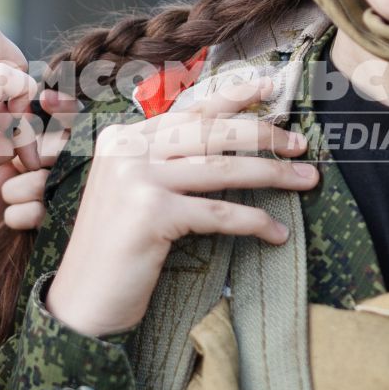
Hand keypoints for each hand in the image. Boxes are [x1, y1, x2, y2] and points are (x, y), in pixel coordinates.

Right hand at [0, 22, 41, 253]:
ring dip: (24, 99)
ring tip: (19, 143)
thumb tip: (11, 146)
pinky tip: (19, 153)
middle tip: (17, 113)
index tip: (11, 119)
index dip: (8, 78)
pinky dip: (23, 114)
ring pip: (6, 63)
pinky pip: (4, 82)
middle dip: (18, 66)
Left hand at [0, 88, 78, 279]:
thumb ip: (11, 118)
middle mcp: (62, 166)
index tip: (46, 100)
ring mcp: (61, 195)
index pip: (71, 116)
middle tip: (24, 159)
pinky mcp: (53, 224)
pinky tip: (7, 216)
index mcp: (50, 141)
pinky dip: (17, 213)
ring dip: (20, 188)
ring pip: (50, 179)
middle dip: (43, 150)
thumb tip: (18, 83)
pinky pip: (41, 211)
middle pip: (67, 146)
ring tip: (4, 194)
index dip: (65, 106)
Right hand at [45, 77, 317, 337]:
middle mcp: (125, 150)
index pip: (189, 111)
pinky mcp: (150, 213)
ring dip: (273, 174)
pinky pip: (218, 212)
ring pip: (222, 168)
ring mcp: (135, 179)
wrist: (81, 302)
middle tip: (302, 144)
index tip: (272, 87)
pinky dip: (254, 222)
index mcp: (121, 138)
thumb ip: (165, 164)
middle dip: (264, 134)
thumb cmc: (116, 252)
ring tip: (307, 180)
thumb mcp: (134, 194)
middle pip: (211, 131)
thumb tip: (228, 145)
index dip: (234, 97)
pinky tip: (277, 233)